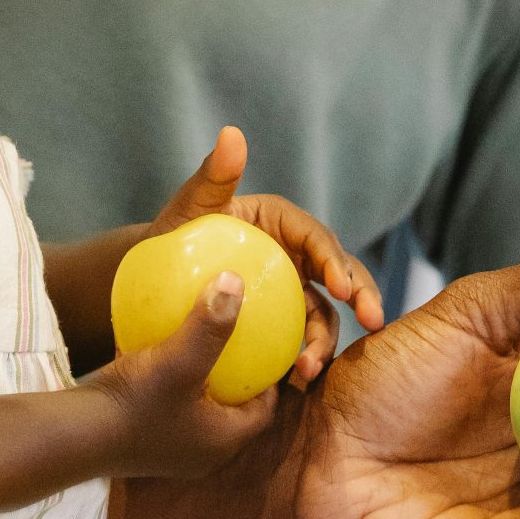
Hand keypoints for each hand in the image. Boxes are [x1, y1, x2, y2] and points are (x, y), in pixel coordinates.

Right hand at [87, 271, 284, 480]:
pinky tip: (159, 356)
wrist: (74, 437)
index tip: (269, 348)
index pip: (265, 409)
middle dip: (238, 380)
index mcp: (223, 440)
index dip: (271, 380)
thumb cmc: (136, 404)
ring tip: (202, 348)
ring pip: (200, 410)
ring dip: (203, 383)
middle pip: (233, 410)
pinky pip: (169, 409)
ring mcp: (170, 450)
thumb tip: (236, 281)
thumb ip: (210, 325)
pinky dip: (172, 385)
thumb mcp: (180, 360)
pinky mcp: (143, 442)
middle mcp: (202, 452)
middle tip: (239, 346)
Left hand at [151, 126, 382, 383]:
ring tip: (309, 367)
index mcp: (283, 225)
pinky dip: (303, 361)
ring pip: (323, 316)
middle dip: (362, 298)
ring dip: (326, 341)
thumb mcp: (189, 209)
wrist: (147, 287)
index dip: (336, 260)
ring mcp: (289, 295)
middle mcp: (294, 259)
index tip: (341, 287)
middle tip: (371, 322)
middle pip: (339, 277)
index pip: (317, 239)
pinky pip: (299, 344)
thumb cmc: (169, 239)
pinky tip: (295, 384)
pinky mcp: (279, 327)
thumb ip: (213, 176)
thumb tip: (232, 134)